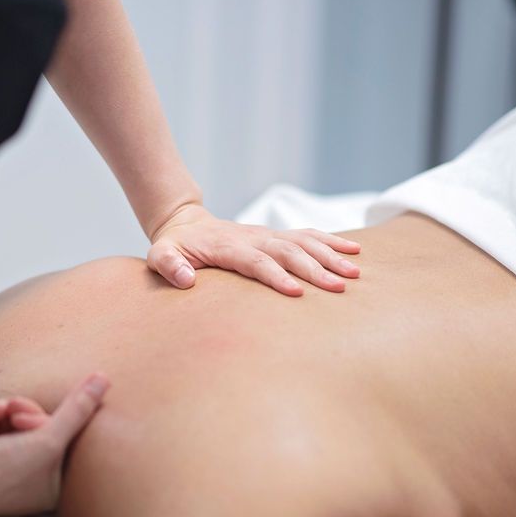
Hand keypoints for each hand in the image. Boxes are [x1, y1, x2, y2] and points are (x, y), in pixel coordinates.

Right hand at [0, 373, 109, 515]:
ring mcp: (11, 472)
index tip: (29, 420)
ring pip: (18, 424)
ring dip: (4, 412)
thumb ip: (78, 408)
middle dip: (22, 411)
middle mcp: (36, 482)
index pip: (66, 437)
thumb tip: (105, 378)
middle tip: (9, 409)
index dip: (47, 420)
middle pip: (41, 427)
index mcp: (57, 486)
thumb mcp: (48, 438)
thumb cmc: (3, 471)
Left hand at [147, 203, 360, 295]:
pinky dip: (332, 241)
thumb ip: (169, 265)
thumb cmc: (174, 247)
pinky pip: (308, 236)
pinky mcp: (276, 236)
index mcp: (229, 246)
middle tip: (339, 288)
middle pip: (288, 252)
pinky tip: (355, 251)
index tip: (297, 292)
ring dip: (330, 257)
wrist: (186, 225)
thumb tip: (185, 279)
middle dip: (315, 269)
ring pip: (304, 242)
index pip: (257, 261)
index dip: (276, 276)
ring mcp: (267, 235)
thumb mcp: (160, 256)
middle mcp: (253, 238)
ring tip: (355, 274)